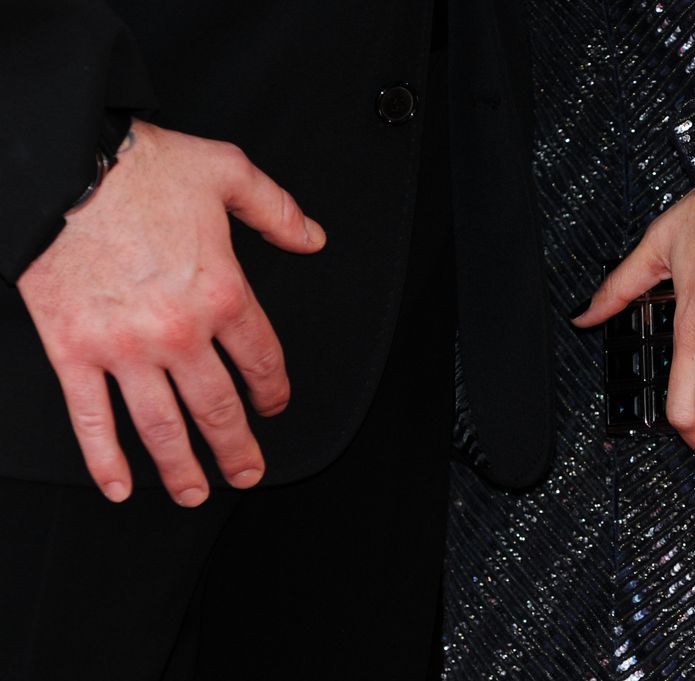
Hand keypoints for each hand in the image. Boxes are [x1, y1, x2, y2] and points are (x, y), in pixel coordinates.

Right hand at [17, 120, 325, 505]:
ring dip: (182, 469)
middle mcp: (180, 332)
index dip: (275, 392)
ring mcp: (124, 350)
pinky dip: (106, 459)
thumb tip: (314, 239)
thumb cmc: (142, 169)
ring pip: (162, 427)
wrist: (61, 166)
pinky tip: (119, 487)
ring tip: (197, 493)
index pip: (263, 362)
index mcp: (223, 294)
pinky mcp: (72, 353)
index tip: (275, 405)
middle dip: (238, 448)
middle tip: (249, 472)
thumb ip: (278, 211)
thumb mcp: (228, 173)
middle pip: (219, 408)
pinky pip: (91, 419)